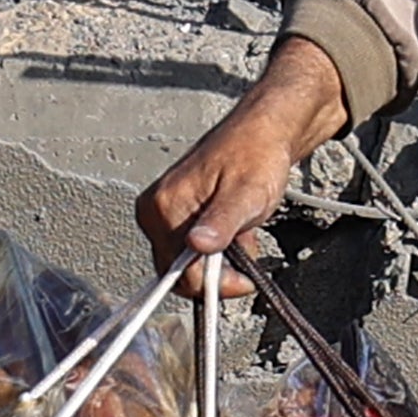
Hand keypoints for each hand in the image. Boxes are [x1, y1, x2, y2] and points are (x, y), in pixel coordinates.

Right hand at [141, 40, 358, 271]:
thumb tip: (198, 246)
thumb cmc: (256, 155)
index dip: (214, 285)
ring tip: (243, 232)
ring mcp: (162, 211)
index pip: (178, 273)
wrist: (262, 132)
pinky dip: (217, 247)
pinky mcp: (174, 212)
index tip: (245, 281)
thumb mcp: (246, 195)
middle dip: (217, 271)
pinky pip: (191, 247)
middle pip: (179, 271)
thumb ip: (222, 223)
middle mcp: (155, 210)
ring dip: (220, 260)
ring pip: (188, 261)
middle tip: (247, 250)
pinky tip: (235, 229)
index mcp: (165, 206)